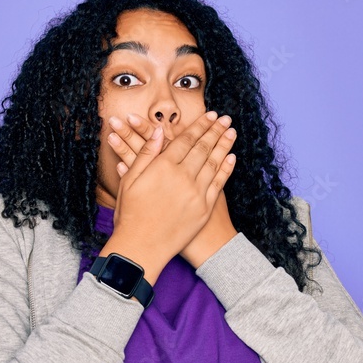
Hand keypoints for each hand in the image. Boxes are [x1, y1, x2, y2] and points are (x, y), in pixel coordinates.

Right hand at [107, 112, 238, 267]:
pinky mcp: (204, 209)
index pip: (186, 139)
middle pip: (203, 147)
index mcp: (163, 167)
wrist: (142, 247)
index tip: (210, 115)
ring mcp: (196, 193)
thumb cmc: (130, 214)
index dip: (200, 125)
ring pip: (214, 162)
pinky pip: (219, 184)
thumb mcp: (131, 180)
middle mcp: (183, 177)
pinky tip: (231, 158)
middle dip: (215, 130)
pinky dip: (226, 169)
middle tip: (225, 119)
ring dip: (224, 145)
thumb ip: (147, 154)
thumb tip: (159, 131)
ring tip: (232, 132)